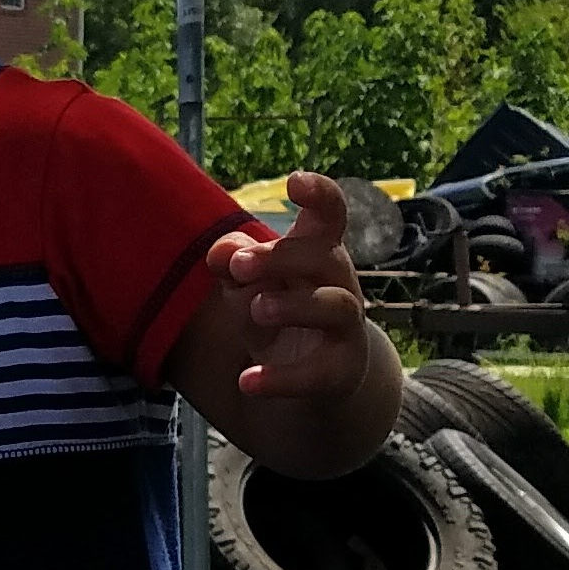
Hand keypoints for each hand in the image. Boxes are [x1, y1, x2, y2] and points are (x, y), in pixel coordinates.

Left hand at [205, 168, 369, 399]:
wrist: (311, 386)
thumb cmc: (277, 318)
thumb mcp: (247, 287)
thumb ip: (232, 262)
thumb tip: (222, 252)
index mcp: (316, 253)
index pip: (330, 215)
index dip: (320, 194)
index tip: (294, 182)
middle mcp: (339, 284)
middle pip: (324, 256)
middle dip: (281, 256)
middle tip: (238, 267)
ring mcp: (346, 329)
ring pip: (336, 305)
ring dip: (293, 305)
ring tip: (256, 310)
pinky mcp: (342, 373)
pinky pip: (319, 373)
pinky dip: (281, 378)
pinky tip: (246, 382)